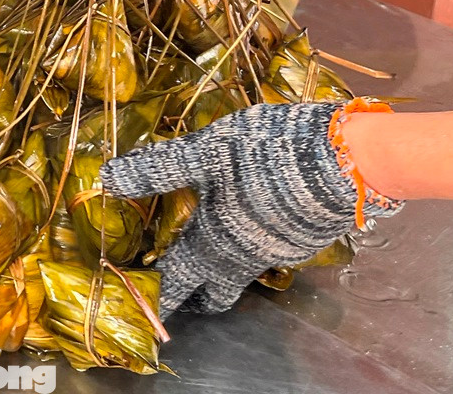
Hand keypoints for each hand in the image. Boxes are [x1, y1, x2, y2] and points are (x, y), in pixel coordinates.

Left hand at [99, 102, 402, 314]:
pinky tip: (250, 216)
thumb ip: (159, 168)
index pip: (176, 282)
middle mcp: (244, 259)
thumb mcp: (204, 152)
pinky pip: (269, 250)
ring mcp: (279, 252)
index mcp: (212, 244)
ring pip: (243, 270)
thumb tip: (108, 179)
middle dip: (194, 293)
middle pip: (214, 290)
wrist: (344, 158)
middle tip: (176, 286)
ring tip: (208, 245)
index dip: (155, 294)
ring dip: (224, 265)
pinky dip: (253, 242)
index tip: (138, 300)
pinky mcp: (305, 239)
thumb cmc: (264, 154)